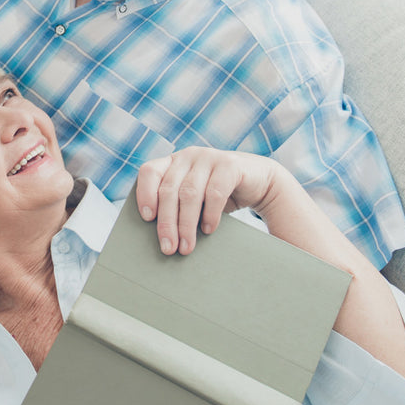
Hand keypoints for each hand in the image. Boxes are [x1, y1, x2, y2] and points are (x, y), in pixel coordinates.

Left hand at [135, 147, 278, 254]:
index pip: (149, 172)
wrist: (259, 182)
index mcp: (173, 162)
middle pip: (169, 190)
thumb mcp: (195, 198)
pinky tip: (208, 230)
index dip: (145, 193)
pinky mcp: (230, 165)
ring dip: (186, 224)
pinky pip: (215, 192)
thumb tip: (160, 239)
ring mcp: (209, 157)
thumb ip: (176, 206)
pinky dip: (210, 215)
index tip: (146, 218)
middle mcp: (188, 156)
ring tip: (186, 247)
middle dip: (167, 222)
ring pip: (190, 193)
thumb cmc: (219, 195)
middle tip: (168, 248)